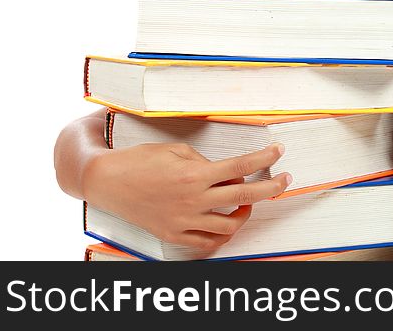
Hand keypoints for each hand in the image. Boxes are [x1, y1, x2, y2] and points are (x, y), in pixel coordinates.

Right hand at [82, 142, 291, 251]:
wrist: (108, 182)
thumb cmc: (139, 161)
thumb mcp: (175, 150)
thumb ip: (204, 161)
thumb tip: (225, 171)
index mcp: (194, 174)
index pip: (240, 167)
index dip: (264, 158)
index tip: (279, 151)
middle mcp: (192, 200)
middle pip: (245, 196)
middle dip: (271, 186)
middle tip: (284, 179)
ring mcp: (184, 221)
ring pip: (230, 224)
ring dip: (246, 212)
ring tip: (249, 201)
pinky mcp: (174, 234)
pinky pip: (208, 241)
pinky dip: (223, 233)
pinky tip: (227, 221)